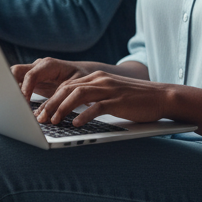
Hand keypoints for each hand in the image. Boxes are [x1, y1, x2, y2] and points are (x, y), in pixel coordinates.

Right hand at [13, 56, 93, 102]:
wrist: (84, 73)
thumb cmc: (81, 79)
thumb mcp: (72, 89)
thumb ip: (56, 101)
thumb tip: (41, 116)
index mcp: (49, 65)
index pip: (31, 75)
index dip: (24, 90)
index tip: (22, 104)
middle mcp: (38, 66)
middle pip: (16, 71)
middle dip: (10, 86)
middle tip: (11, 104)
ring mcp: (34, 72)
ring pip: (14, 77)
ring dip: (11, 91)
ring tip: (11, 107)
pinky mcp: (32, 81)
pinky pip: (19, 85)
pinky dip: (16, 95)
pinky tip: (17, 107)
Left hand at [33, 69, 173, 126]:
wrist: (160, 96)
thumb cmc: (134, 99)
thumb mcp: (110, 94)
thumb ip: (93, 97)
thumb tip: (72, 112)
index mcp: (96, 77)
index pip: (67, 85)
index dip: (51, 99)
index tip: (40, 113)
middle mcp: (100, 79)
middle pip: (68, 88)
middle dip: (51, 104)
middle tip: (40, 119)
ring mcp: (109, 89)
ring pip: (78, 95)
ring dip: (62, 109)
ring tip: (54, 122)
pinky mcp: (118, 100)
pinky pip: (97, 106)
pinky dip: (84, 115)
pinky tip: (76, 124)